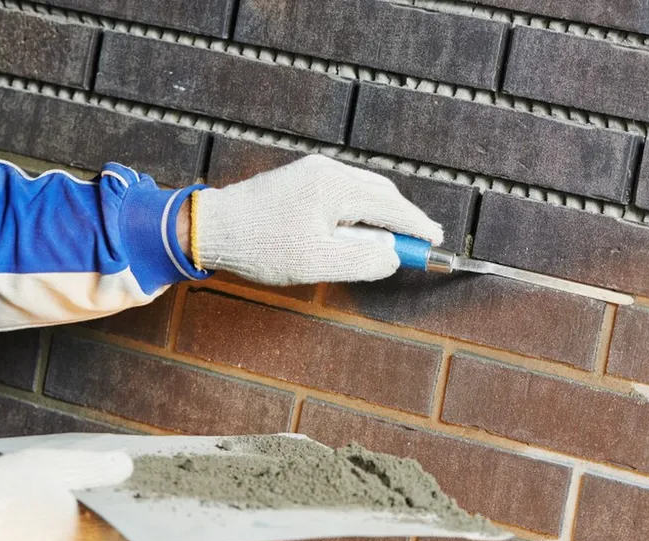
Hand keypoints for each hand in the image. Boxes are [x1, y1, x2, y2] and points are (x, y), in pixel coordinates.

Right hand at [0, 449, 131, 540]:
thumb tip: (126, 466)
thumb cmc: (3, 503)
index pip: (124, 517)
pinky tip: (21, 528)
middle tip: (70, 488)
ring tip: (40, 505)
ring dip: (61, 532)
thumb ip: (94, 466)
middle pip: (97, 535)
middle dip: (88, 513)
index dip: (118, 496)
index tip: (108, 481)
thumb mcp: (51, 467)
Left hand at [190, 155, 442, 285]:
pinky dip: (358, 212)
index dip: (418, 227)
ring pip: (362, 192)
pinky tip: (354, 232)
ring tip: (388, 244)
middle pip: (381, 194)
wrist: (211, 228)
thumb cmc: (261, 247)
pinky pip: (342, 193)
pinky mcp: (299, 180)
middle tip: (419, 244)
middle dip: (402, 219)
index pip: (392, 207)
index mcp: (336, 187)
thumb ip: (363, 259)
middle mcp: (327, 171)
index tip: (437, 241)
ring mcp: (312, 172)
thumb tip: (394, 257)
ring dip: (380, 216)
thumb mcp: (318, 262)